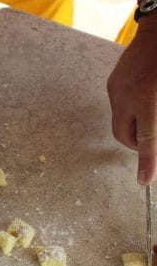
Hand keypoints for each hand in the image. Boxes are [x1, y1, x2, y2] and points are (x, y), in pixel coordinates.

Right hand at [107, 16, 156, 184]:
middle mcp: (128, 97)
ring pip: (121, 123)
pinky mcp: (113, 84)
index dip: (148, 162)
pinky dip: (131, 112)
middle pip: (126, 137)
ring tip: (151, 117)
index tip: (144, 181)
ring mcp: (117, 90)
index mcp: (149, 99)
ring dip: (135, 128)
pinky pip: (119, 108)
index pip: (149, 139)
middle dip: (139, 146)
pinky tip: (145, 100)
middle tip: (154, 144)